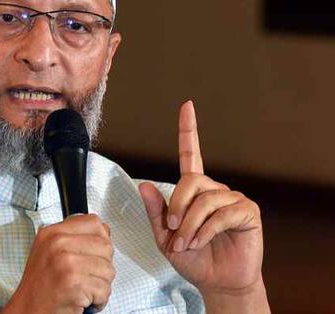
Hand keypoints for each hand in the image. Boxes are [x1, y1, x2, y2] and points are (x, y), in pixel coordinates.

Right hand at [3, 214, 114, 313]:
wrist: (27, 311)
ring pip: (108, 269)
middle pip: (105, 246)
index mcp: (52, 233)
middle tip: (86, 277)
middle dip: (102, 266)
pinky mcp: (73, 282)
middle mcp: (57, 243)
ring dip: (100, 286)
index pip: (94, 222)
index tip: (93, 254)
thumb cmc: (40, 287)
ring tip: (83, 289)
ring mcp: (65, 262)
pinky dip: (98, 300)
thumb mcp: (49, 251)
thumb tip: (103, 231)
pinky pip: (104, 289)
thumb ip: (73, 237)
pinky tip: (83, 300)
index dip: (101, 240)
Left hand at [139, 101, 267, 310]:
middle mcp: (214, 189)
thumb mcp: (165, 237)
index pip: (191, 154)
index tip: (187, 107)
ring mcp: (232, 199)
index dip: (189, 130)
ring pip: (205, 199)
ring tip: (186, 243)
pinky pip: (222, 214)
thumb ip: (156, 211)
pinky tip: (202, 241)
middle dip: (177, 207)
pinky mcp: (247, 212)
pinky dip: (206, 230)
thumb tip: (143, 184)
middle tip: (173, 231)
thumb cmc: (193, 259)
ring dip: (190, 225)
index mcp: (194, 191)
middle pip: (191, 180)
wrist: (217, 282)